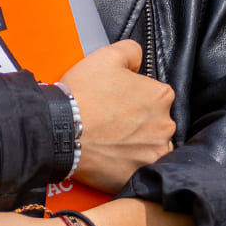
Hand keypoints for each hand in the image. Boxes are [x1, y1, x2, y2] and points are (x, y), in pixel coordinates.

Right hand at [58, 40, 175, 192]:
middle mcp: (165, 125)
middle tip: (112, 123)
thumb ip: (131, 51)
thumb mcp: (106, 56)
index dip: (135, 98)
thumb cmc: (82, 95)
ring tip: (110, 142)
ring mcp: (154, 153)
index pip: (156, 96)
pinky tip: (112, 157)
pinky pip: (141, 169)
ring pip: (150, 148)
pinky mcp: (141, 174)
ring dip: (136, 145)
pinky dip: (129, 165)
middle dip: (139, 124)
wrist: (60, 131)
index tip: (118, 104)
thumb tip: (139, 59)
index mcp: (161, 96)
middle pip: (156, 123)